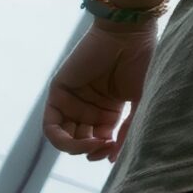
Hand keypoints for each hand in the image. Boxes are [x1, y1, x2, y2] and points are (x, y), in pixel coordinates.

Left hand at [42, 24, 154, 160]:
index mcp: (108, 109)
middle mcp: (88, 106)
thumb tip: (114, 159)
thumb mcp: (140, 100)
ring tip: (94, 145)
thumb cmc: (141, 62)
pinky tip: (83, 141)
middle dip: (91, 151)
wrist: (128, 33)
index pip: (100, 140)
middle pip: (81, 141)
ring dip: (76, 148)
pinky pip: (51, 126)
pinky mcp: (58, 92)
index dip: (105, 152)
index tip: (114, 154)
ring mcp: (72, 100)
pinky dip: (62, 140)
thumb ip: (127, 128)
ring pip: (64, 137)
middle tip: (105, 150)